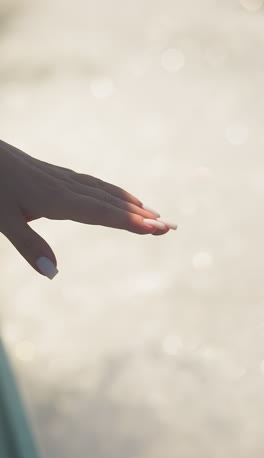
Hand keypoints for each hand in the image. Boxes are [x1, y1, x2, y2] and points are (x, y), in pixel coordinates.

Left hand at [0, 139, 175, 278]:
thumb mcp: (3, 219)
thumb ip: (28, 246)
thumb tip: (54, 274)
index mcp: (57, 200)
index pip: (102, 213)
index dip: (130, 222)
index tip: (156, 229)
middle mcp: (67, 188)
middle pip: (112, 202)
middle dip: (142, 216)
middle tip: (169, 227)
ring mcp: (64, 180)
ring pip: (106, 192)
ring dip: (132, 203)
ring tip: (154, 214)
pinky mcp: (58, 176)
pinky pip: (95, 185)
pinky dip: (114, 193)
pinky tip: (118, 196)